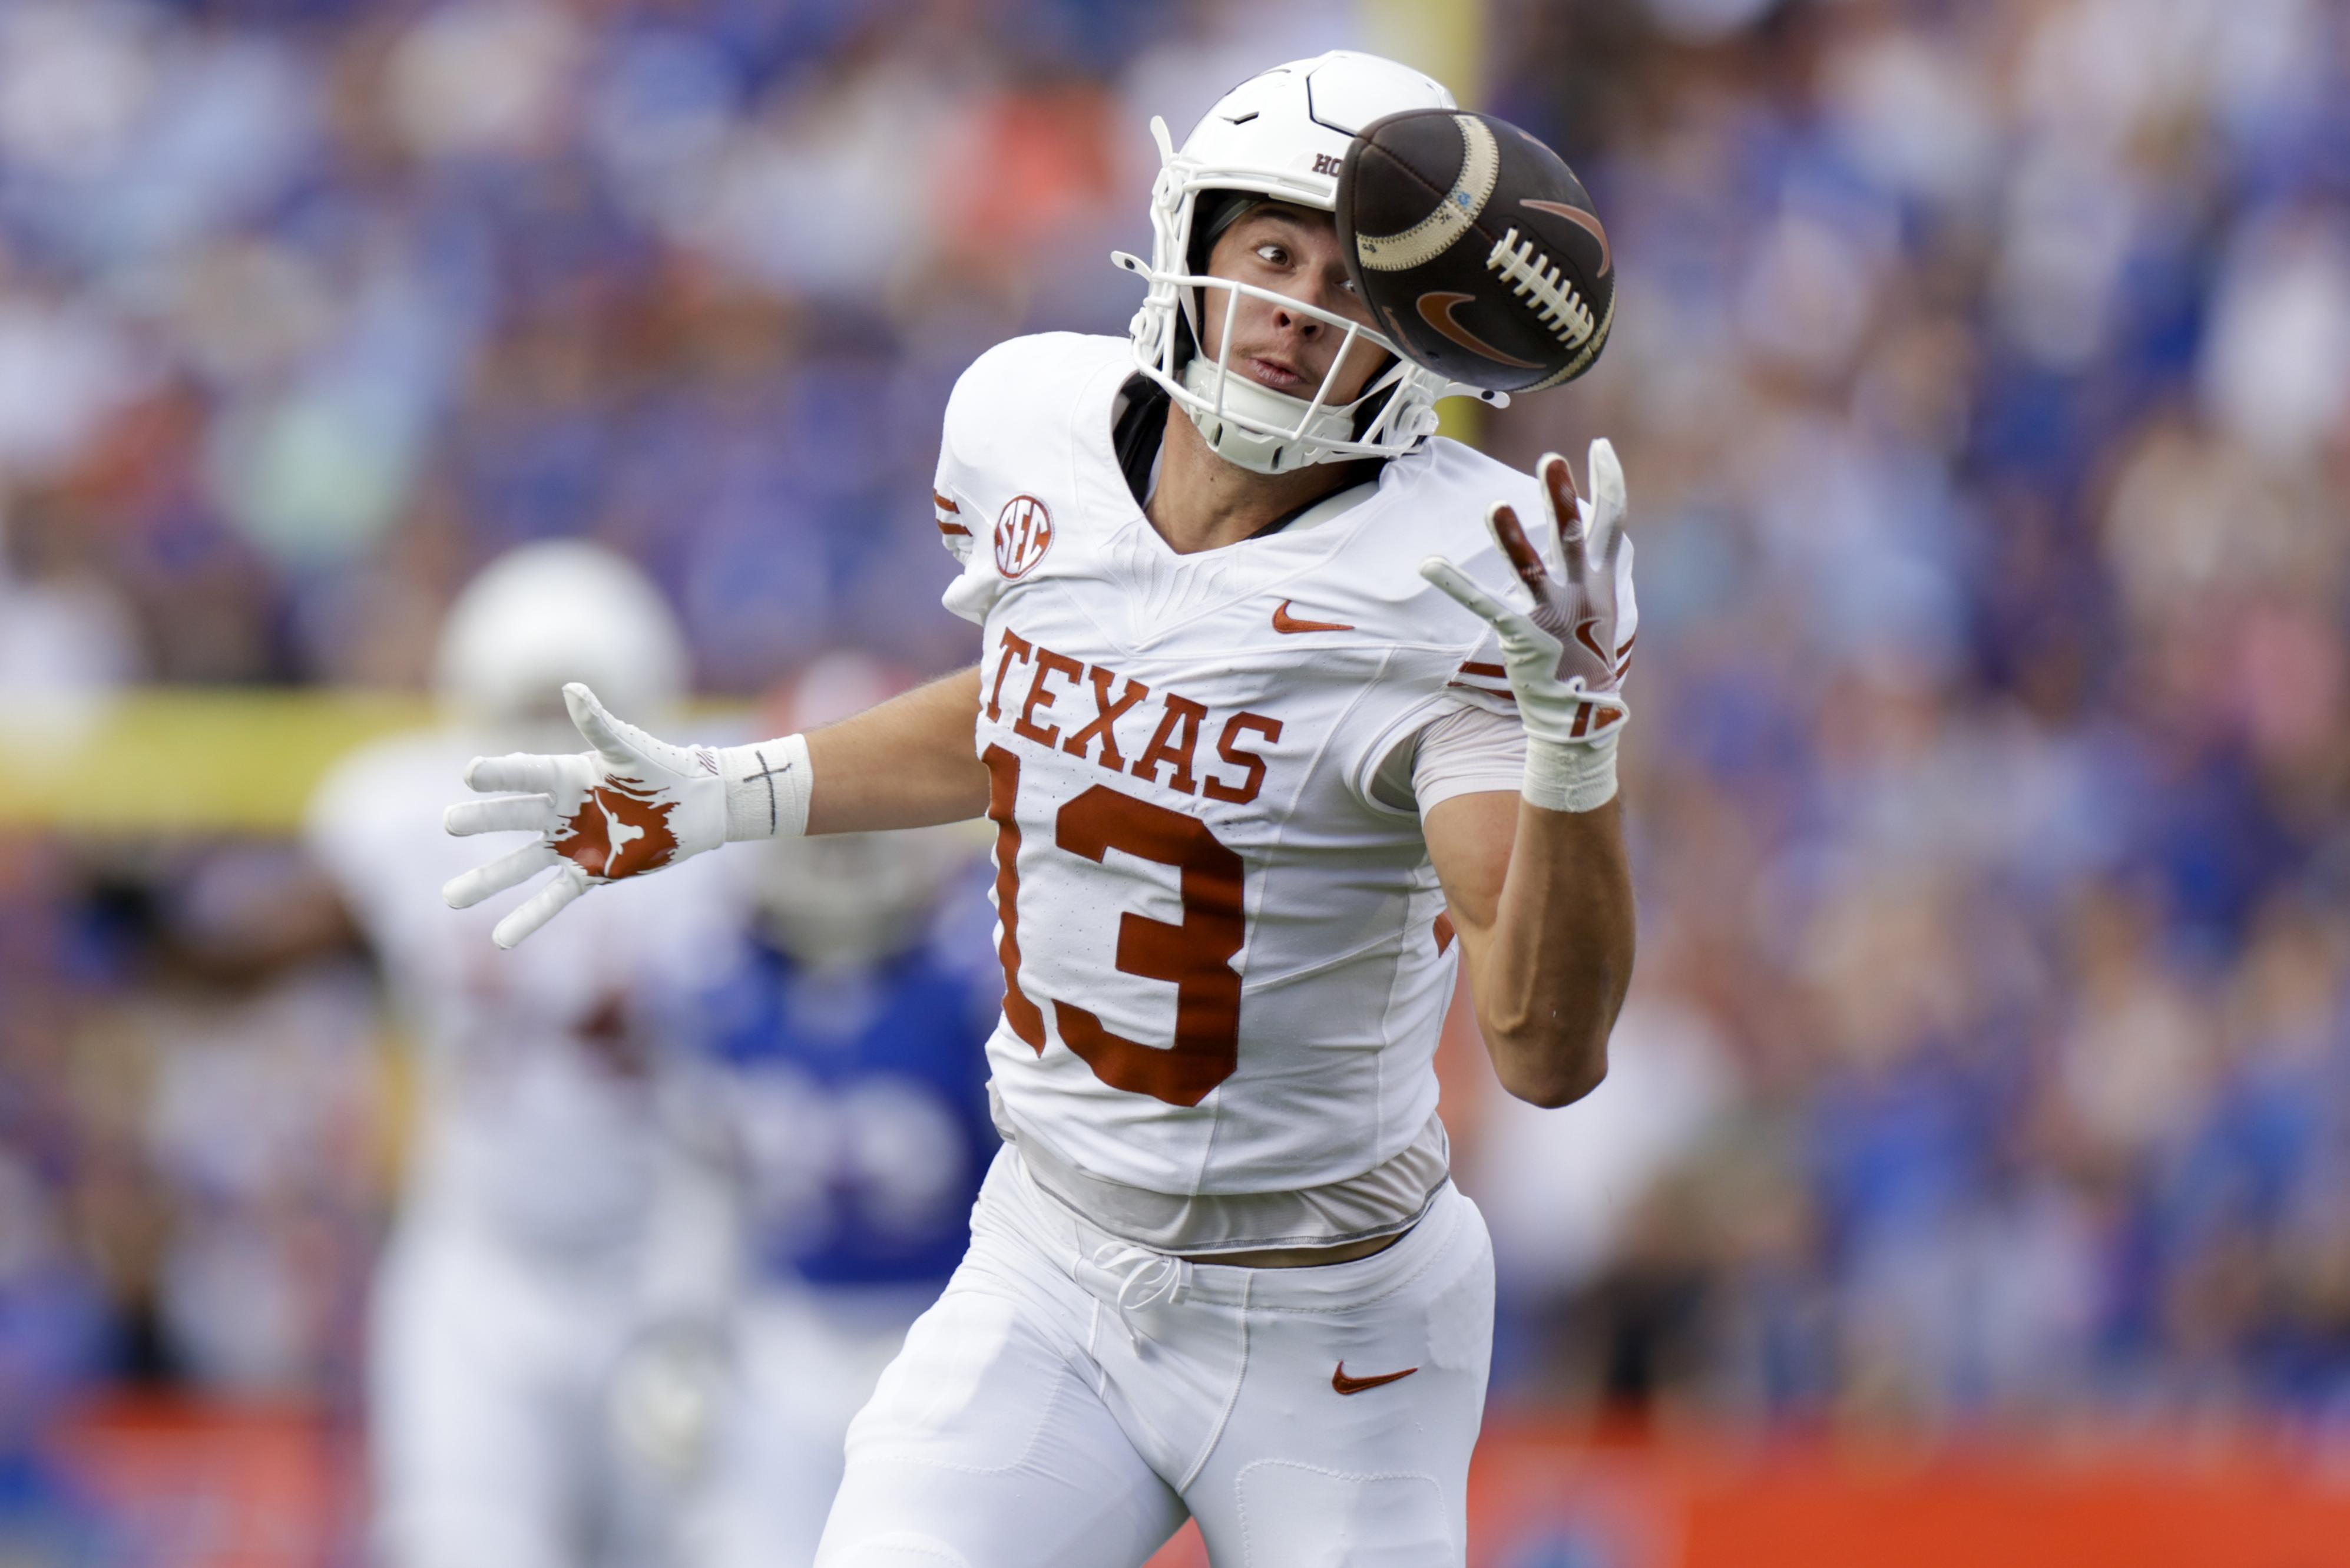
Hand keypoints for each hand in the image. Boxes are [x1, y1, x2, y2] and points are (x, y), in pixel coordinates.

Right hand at [443, 682, 725, 947]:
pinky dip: (529, 918)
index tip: (470, 774)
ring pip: (520, 864)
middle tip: (448, 824)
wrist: (697, 807)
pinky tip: (500, 939)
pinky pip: (553, 897)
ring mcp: (572, 844)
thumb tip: (572, 688)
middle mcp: (561, 812)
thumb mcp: (630, 749)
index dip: (499, 774)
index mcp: (567, 776)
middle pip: (512, 817)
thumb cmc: (663, 768)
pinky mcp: (591, 873)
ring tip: (450, 898)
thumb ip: (600, 726)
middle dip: (481, 820)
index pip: (525, 774)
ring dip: (487, 882)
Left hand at [1419, 439, 1632, 747]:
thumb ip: (1591, 565)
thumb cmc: (1584, 656)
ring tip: (1495, 505)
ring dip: (1512, 538)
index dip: (1609, 483)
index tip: (1600, 445)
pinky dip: (1456, 584)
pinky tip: (1429, 563)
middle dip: (1562, 498)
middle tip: (1551, 459)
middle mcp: (1583, 593)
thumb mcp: (1600, 606)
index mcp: (1603, 581)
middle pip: (1574, 537)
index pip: (1612, 523)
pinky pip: (1486, 605)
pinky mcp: (1524, 638)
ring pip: (1531, 569)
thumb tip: (1586, 525)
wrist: (1582, 717)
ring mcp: (1554, 616)